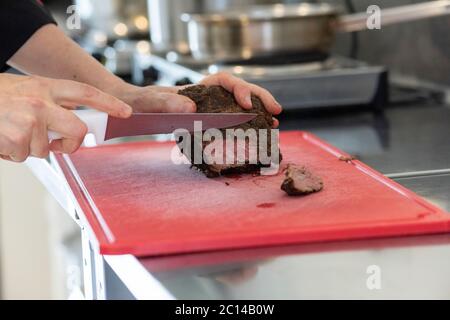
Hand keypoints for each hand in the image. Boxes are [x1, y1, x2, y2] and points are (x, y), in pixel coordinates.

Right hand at [0, 74, 131, 161]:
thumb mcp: (28, 89)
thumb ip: (53, 102)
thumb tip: (75, 121)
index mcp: (46, 87)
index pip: (85, 93)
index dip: (109, 103)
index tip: (125, 112)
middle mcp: (41, 102)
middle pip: (78, 131)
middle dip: (72, 144)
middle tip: (61, 144)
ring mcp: (29, 121)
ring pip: (46, 150)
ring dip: (31, 147)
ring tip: (13, 132)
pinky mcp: (16, 139)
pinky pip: (25, 157)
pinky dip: (14, 153)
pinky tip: (4, 138)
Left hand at [112, 72, 281, 126]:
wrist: (140, 111)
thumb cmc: (145, 103)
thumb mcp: (152, 101)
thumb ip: (167, 101)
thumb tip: (191, 108)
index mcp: (200, 85)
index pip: (227, 81)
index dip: (241, 90)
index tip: (246, 104)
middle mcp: (211, 94)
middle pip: (242, 90)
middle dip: (260, 98)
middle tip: (276, 112)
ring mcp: (214, 107)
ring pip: (242, 104)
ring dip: (259, 111)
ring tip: (275, 122)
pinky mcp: (212, 122)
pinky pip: (235, 120)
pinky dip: (248, 125)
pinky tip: (258, 132)